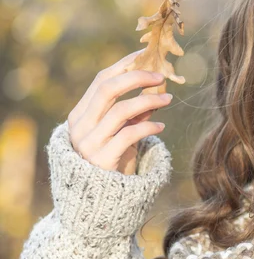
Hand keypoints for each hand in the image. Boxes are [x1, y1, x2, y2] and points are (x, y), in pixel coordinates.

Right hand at [67, 49, 171, 174]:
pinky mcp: (102, 160)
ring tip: (168, 99)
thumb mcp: (120, 135)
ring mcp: (89, 143)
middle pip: (107, 89)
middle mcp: (80, 126)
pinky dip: (148, 127)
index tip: (145, 55)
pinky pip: (129, 135)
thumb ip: (133, 114)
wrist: (97, 202)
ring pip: (120, 110)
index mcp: (80, 115)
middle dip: (136, 77)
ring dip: (148, 101)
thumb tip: (155, 90)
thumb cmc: (111, 164)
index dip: (124, 65)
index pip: (101, 80)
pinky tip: (161, 126)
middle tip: (161, 76)